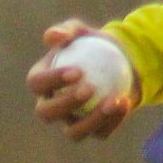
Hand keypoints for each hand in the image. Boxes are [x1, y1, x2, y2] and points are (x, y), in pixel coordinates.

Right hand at [29, 19, 134, 140]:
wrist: (115, 62)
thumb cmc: (91, 44)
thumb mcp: (80, 31)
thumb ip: (66, 30)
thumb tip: (55, 36)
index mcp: (41, 82)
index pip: (36, 83)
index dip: (52, 80)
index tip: (77, 71)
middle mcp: (50, 106)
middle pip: (46, 113)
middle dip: (65, 103)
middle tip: (89, 88)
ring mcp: (71, 122)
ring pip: (74, 132)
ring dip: (92, 120)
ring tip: (112, 101)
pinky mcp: (93, 131)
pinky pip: (101, 132)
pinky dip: (114, 120)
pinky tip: (126, 102)